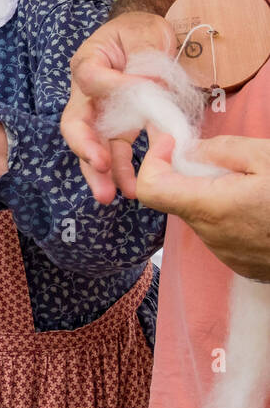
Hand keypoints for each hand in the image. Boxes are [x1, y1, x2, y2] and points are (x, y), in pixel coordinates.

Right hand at [60, 11, 177, 203]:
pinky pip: (115, 152)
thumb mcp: (145, 33)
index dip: (115, 86)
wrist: (145, 39)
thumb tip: (151, 86)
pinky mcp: (117, 128)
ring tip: (108, 196)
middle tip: (99, 165)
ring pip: (92, 146)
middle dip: (85, 148)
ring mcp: (100, 114)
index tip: (147, 87)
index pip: (91, 78)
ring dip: (99, 172)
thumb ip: (144, 56)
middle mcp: (87, 93)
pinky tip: (130, 189)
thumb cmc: (140, 32)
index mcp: (88, 63)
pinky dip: (121, 172)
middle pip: (75, 124)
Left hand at [136, 131, 269, 281]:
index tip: (171, 142)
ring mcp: (227, 254)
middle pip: (177, 199)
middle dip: (188, 173)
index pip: (150, 188)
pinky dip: (230, 214)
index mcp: (212, 207)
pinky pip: (222, 232)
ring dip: (213, 194)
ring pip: (201, 215)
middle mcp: (212, 236)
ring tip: (252, 183)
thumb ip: (220, 149)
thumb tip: (187, 150)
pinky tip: (261, 206)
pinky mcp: (243, 264)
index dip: (152, 160)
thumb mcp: (267, 157)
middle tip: (220, 157)